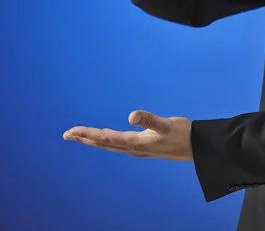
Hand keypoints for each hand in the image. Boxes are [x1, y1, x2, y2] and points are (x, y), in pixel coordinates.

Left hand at [63, 110, 193, 160]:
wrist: (197, 148)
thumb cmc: (182, 134)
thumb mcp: (166, 124)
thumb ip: (149, 119)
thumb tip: (132, 115)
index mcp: (135, 142)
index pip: (105, 137)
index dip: (87, 133)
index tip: (71, 131)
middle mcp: (133, 148)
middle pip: (103, 143)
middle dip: (85, 138)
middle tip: (67, 134)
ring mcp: (138, 149)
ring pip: (110, 145)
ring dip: (94, 140)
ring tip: (81, 136)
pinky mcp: (144, 147)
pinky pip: (118, 144)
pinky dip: (107, 141)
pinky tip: (107, 139)